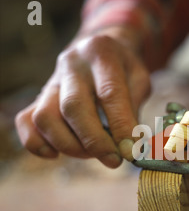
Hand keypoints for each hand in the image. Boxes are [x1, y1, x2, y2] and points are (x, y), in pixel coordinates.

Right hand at [15, 28, 150, 167]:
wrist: (99, 50)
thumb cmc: (124, 70)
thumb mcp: (140, 81)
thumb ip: (134, 110)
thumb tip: (130, 147)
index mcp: (102, 54)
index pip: (110, 94)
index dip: (121, 126)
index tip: (131, 152)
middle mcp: (71, 65)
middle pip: (73, 107)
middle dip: (94, 142)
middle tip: (114, 161)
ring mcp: (51, 81)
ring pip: (45, 117)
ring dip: (70, 145)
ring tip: (92, 154)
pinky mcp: (39, 97)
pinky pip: (26, 122)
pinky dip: (38, 144)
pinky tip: (57, 154)